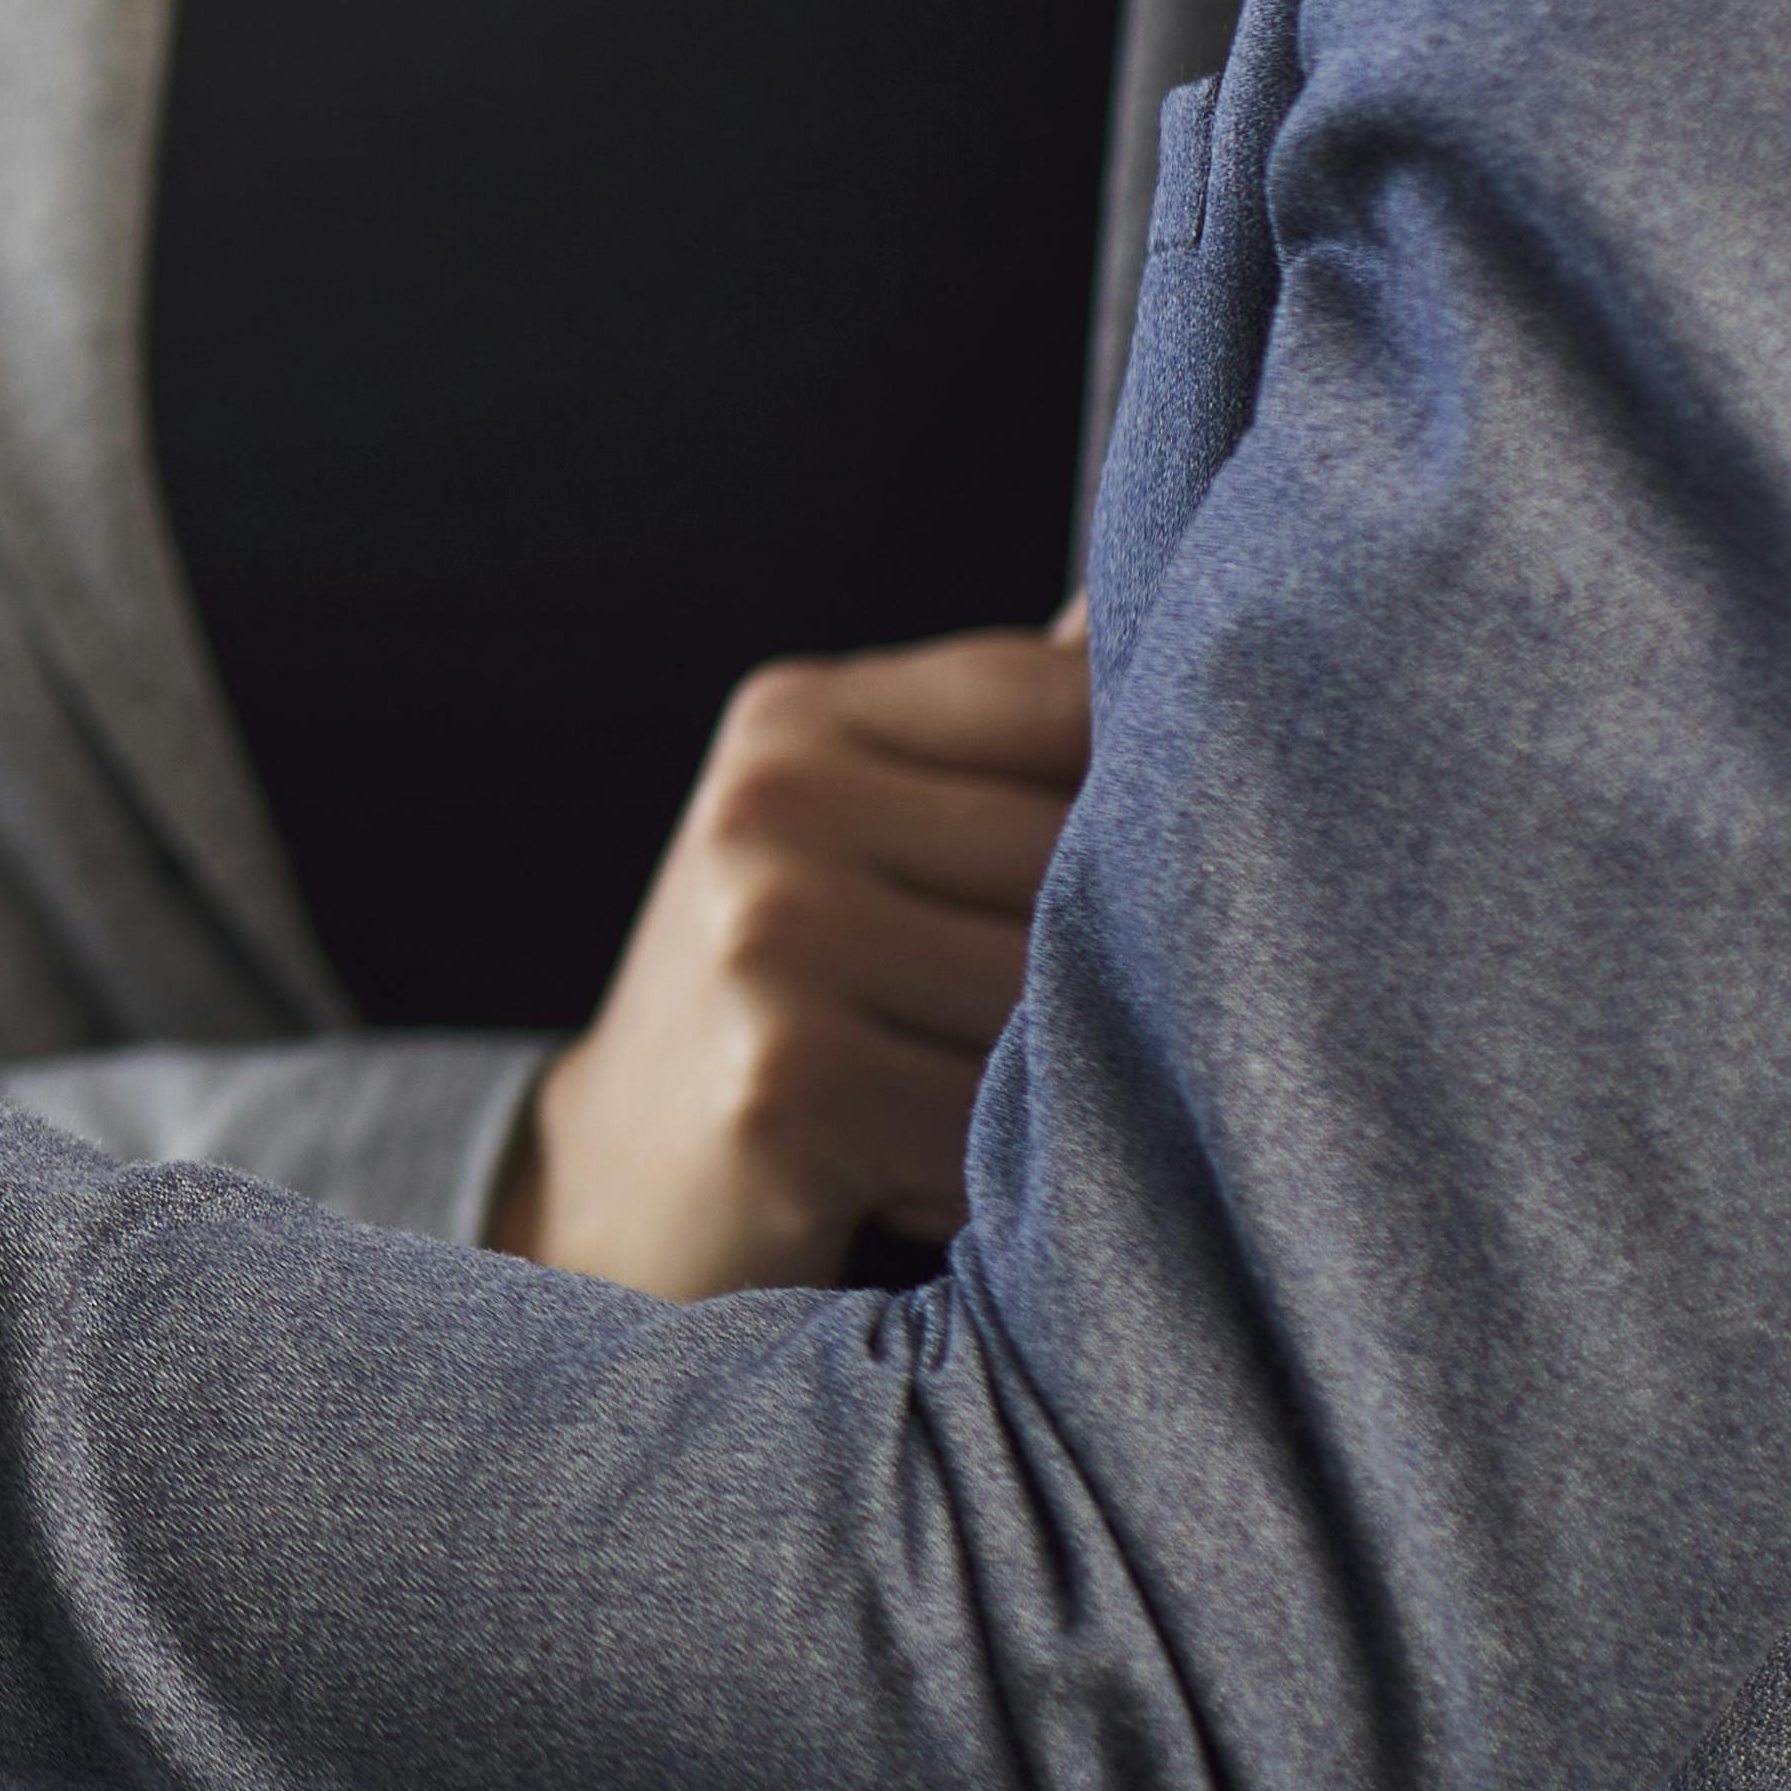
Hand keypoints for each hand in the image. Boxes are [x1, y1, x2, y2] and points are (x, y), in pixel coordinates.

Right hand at [483, 623, 1089, 1302]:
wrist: (620, 1186)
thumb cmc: (789, 997)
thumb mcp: (864, 829)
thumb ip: (998, 734)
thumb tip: (1136, 605)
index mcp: (795, 718)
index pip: (1063, 697)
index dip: (1152, 795)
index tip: (1171, 877)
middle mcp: (769, 804)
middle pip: (1076, 859)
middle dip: (1118, 966)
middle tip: (1067, 1037)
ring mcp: (766, 938)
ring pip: (1053, 998)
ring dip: (1067, 1086)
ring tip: (995, 1116)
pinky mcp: (781, 1083)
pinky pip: (998, 1123)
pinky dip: (1006, 1177)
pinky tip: (939, 1182)